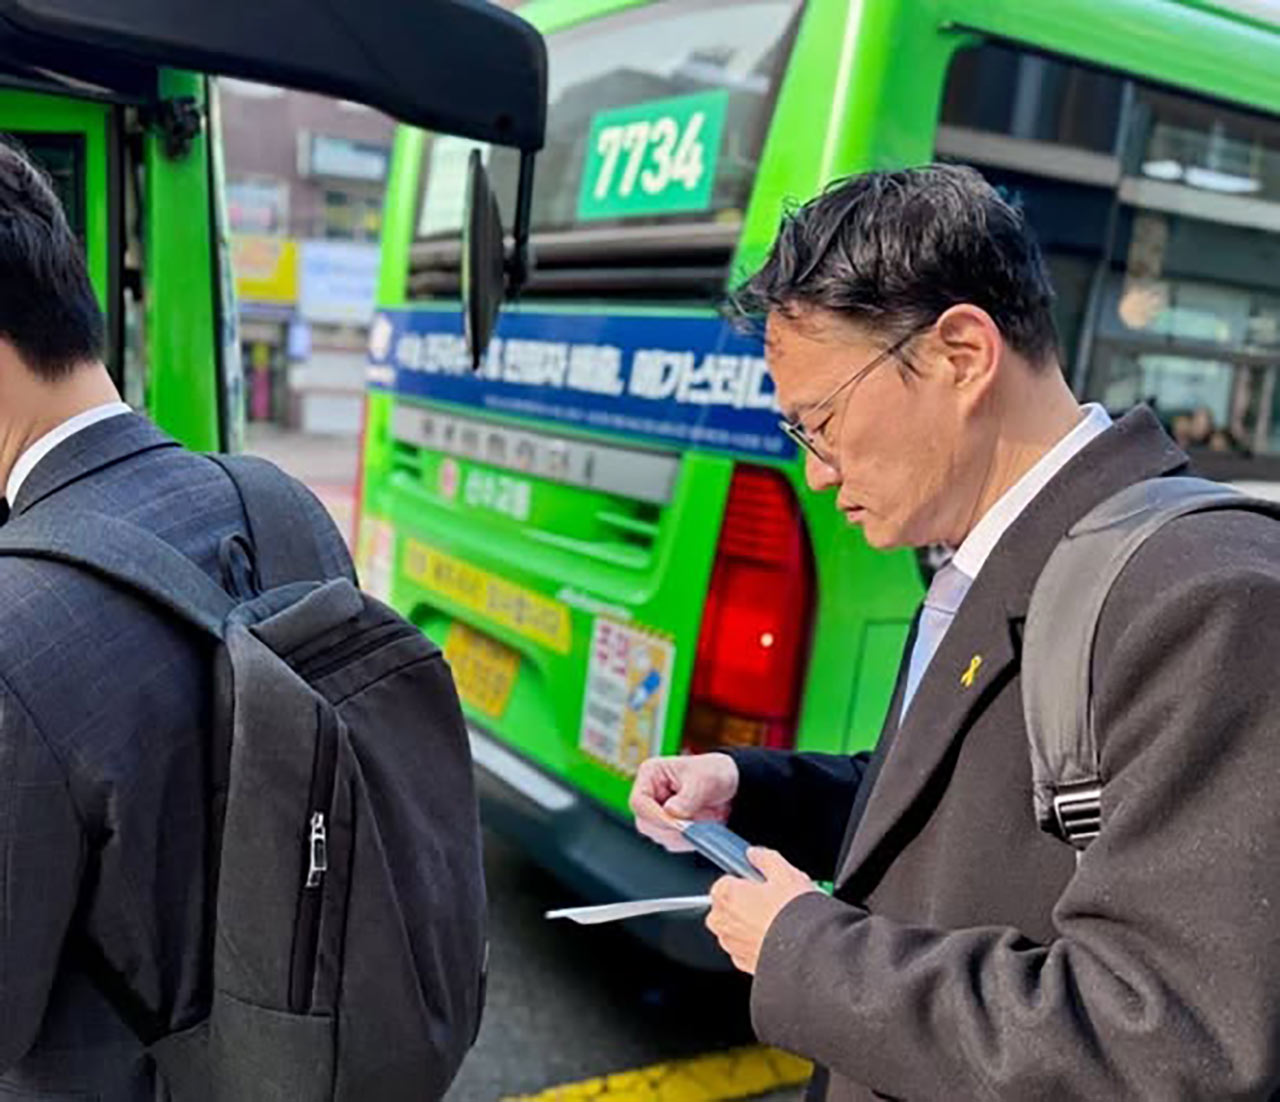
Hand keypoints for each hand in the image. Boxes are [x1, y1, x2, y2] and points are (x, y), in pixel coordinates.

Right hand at [629, 753, 738, 852]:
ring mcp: (659, 813)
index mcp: (651, 774)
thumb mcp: (704, 780)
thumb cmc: (715, 773)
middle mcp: (651, 795)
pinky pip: (672, 842)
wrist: (733, 787)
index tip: (675, 822)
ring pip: (659, 835)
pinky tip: (702, 828)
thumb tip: (671, 813)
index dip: (654, 815)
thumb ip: (687, 798)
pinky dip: (688, 840)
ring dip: (682, 835)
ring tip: (704, 821)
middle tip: (693, 826)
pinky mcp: (669, 828)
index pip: (639, 802)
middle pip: (645, 823)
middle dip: (670, 827)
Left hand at [706, 848, 818, 974]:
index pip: (725, 880)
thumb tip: (756, 854)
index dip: (746, 880)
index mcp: (726, 895)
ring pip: (735, 927)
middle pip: (727, 905)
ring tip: (779, 920)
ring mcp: (731, 945)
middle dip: (745, 902)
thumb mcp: (785, 874)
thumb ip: (765, 859)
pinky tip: (777, 937)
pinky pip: (744, 947)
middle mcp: (722, 922)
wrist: (809, 953)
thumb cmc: (794, 915)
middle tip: (773, 900)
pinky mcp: (743, 964)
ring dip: (749, 923)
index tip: (761, 883)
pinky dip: (756, 942)